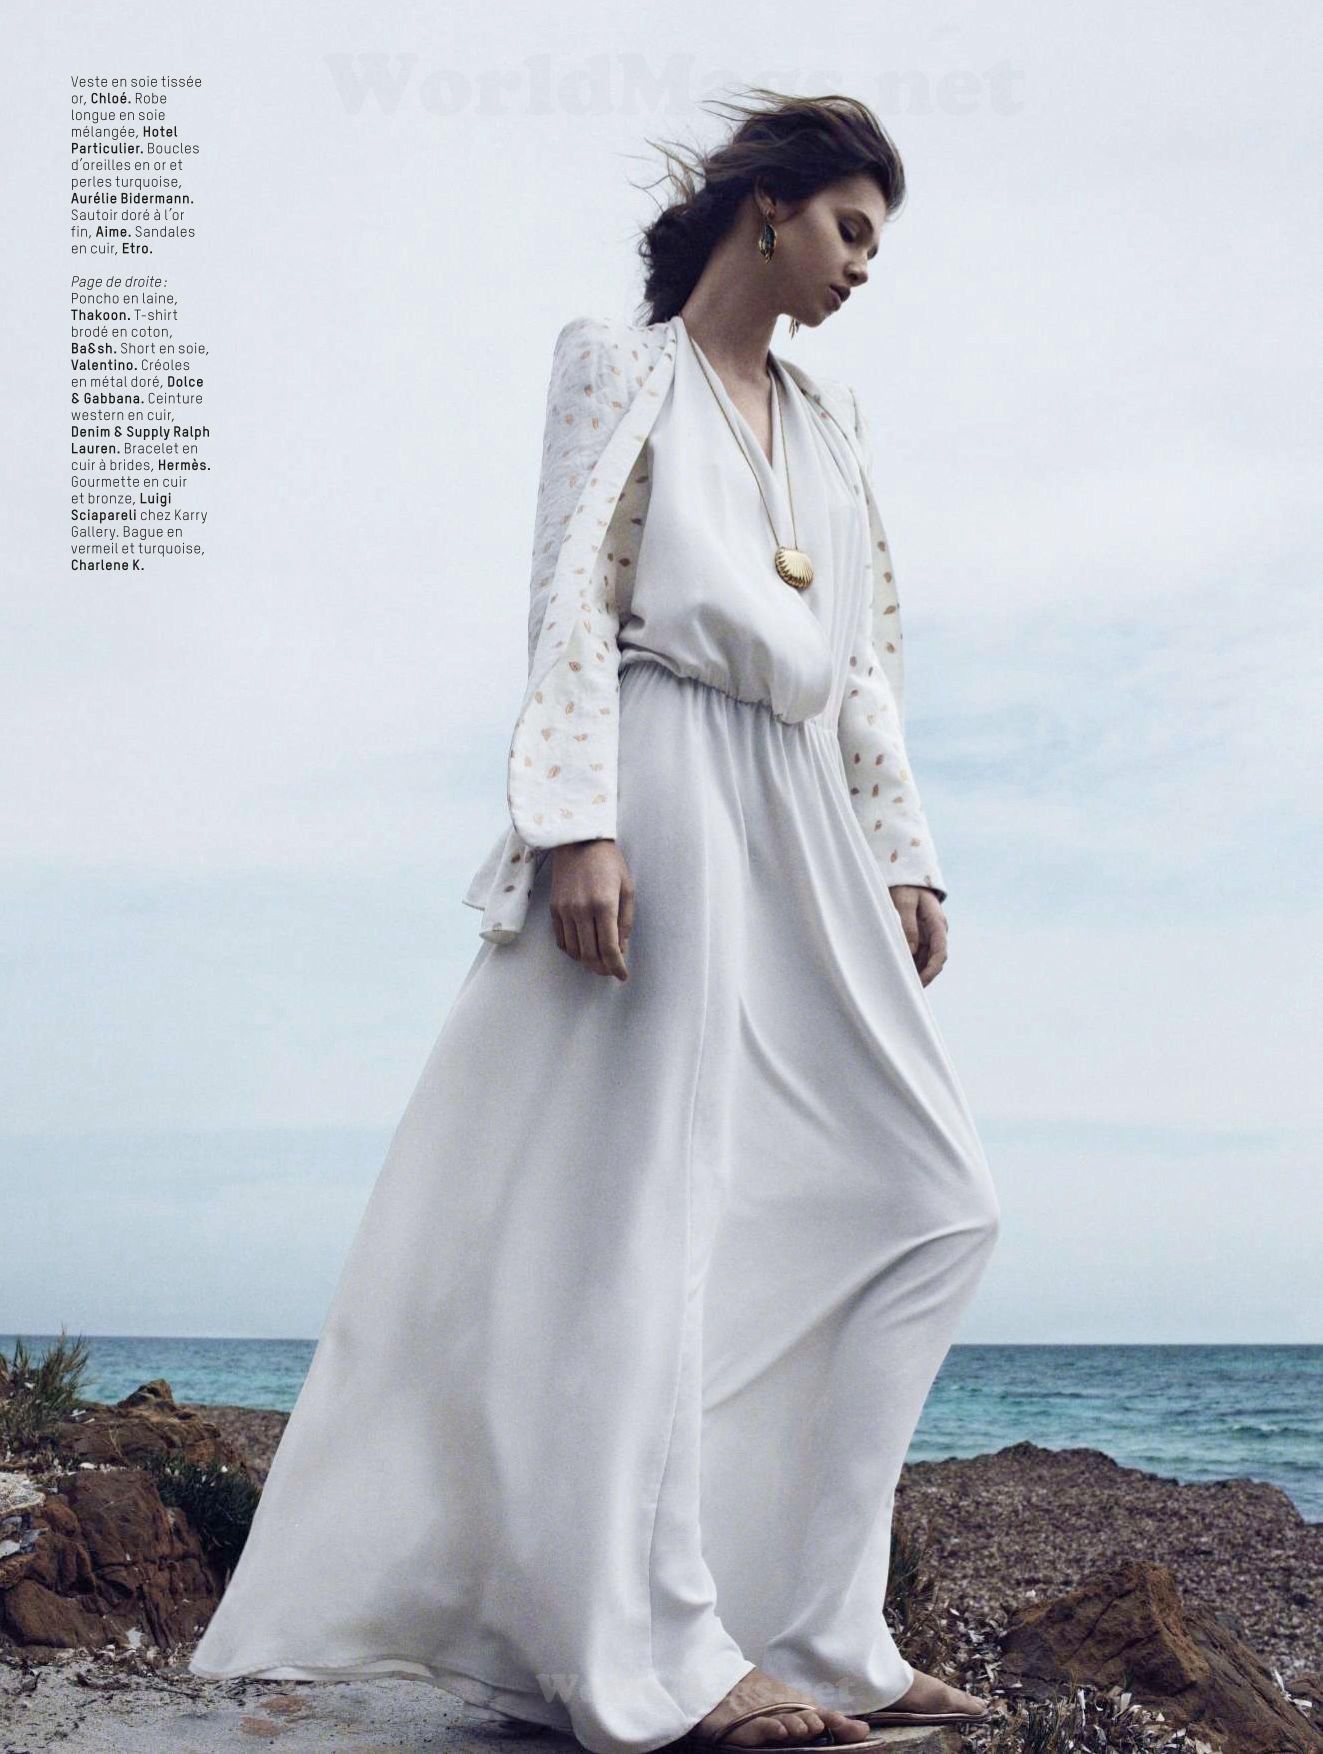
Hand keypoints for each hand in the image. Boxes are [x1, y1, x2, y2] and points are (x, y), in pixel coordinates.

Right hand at [549, 839, 634, 980]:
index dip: (617, 967)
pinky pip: (561, 940)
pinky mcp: (554, 909)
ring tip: (598, 962)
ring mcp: (565, 910)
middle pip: (590, 954)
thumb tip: (621, 949)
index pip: (610, 948)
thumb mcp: (627, 888)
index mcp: (604, 905)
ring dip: (587, 962)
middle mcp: (582, 911)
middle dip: (602, 968)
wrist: (578, 840)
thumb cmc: (609, 863)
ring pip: (574, 951)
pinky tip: (582, 949)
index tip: (623, 976)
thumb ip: (625, 921)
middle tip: (611, 971)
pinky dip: (572, 950)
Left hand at [889, 885, 947, 985]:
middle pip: (934, 960)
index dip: (931, 970)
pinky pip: (920, 953)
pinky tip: (901, 971)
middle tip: (907, 990)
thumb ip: (907, 926)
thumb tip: (911, 951)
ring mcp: (930, 933)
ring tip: (901, 983)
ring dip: (917, 971)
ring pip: (927, 959)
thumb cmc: (905, 887)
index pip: (940, 952)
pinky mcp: (922, 934)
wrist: (908, 877)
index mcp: (937, 923)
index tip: (920, 983)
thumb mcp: (903, 903)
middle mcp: (937, 931)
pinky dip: (912, 963)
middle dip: (924, 976)